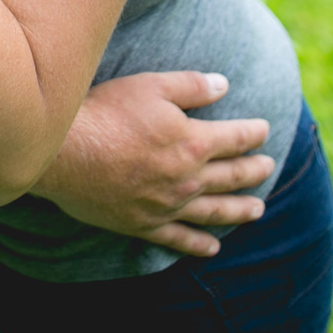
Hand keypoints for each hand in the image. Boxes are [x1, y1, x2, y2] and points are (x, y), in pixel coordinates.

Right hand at [31, 70, 274, 257]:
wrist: (64, 152)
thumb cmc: (106, 112)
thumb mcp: (151, 86)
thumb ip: (191, 86)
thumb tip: (223, 85)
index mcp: (193, 143)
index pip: (235, 139)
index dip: (253, 133)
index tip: (264, 130)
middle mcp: (187, 179)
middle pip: (231, 177)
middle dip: (254, 172)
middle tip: (268, 168)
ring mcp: (167, 206)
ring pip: (215, 212)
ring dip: (240, 211)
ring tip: (258, 210)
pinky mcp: (143, 224)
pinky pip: (180, 239)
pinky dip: (199, 245)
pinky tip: (213, 247)